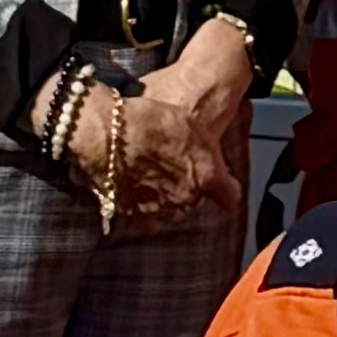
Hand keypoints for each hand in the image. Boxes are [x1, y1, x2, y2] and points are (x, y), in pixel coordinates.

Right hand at [100, 54, 246, 234]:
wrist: (106, 136)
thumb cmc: (149, 122)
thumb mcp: (190, 122)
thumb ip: (204, 146)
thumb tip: (208, 151)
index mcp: (207, 177)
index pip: (230, 196)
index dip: (225, 187)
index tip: (220, 179)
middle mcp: (185, 199)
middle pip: (194, 201)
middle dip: (187, 187)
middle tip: (174, 165)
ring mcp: (158, 209)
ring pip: (168, 209)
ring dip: (163, 196)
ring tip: (150, 172)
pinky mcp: (131, 213)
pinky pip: (142, 211)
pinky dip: (139, 200)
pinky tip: (131, 180)